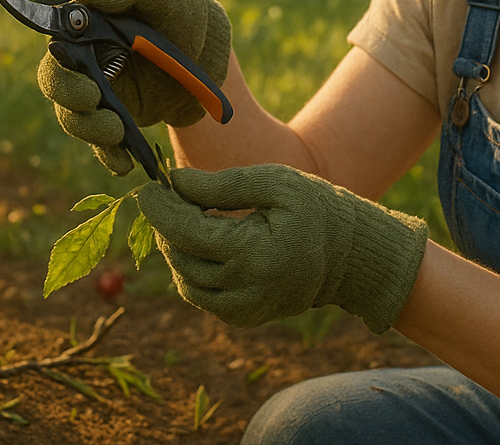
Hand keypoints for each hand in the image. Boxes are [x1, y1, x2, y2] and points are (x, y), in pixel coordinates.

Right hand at [36, 0, 230, 174]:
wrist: (210, 48)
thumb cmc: (181, 9)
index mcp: (86, 25)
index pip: (56, 45)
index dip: (58, 66)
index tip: (81, 78)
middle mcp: (84, 60)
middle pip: (58, 84)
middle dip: (69, 98)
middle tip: (92, 101)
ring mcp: (100, 92)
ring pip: (75, 118)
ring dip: (90, 130)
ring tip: (118, 133)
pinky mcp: (117, 120)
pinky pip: (103, 144)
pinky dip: (110, 156)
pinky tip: (124, 164)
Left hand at [136, 165, 428, 332]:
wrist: (351, 255)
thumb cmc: (315, 208)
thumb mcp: (275, 183)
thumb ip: (223, 185)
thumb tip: (175, 182)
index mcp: (255, 253)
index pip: (186, 233)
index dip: (160, 209)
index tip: (148, 185)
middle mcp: (246, 290)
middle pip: (180, 257)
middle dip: (165, 224)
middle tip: (167, 196)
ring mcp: (244, 310)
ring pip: (185, 279)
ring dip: (176, 247)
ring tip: (187, 215)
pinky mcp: (243, 318)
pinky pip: (200, 295)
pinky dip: (192, 268)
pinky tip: (204, 242)